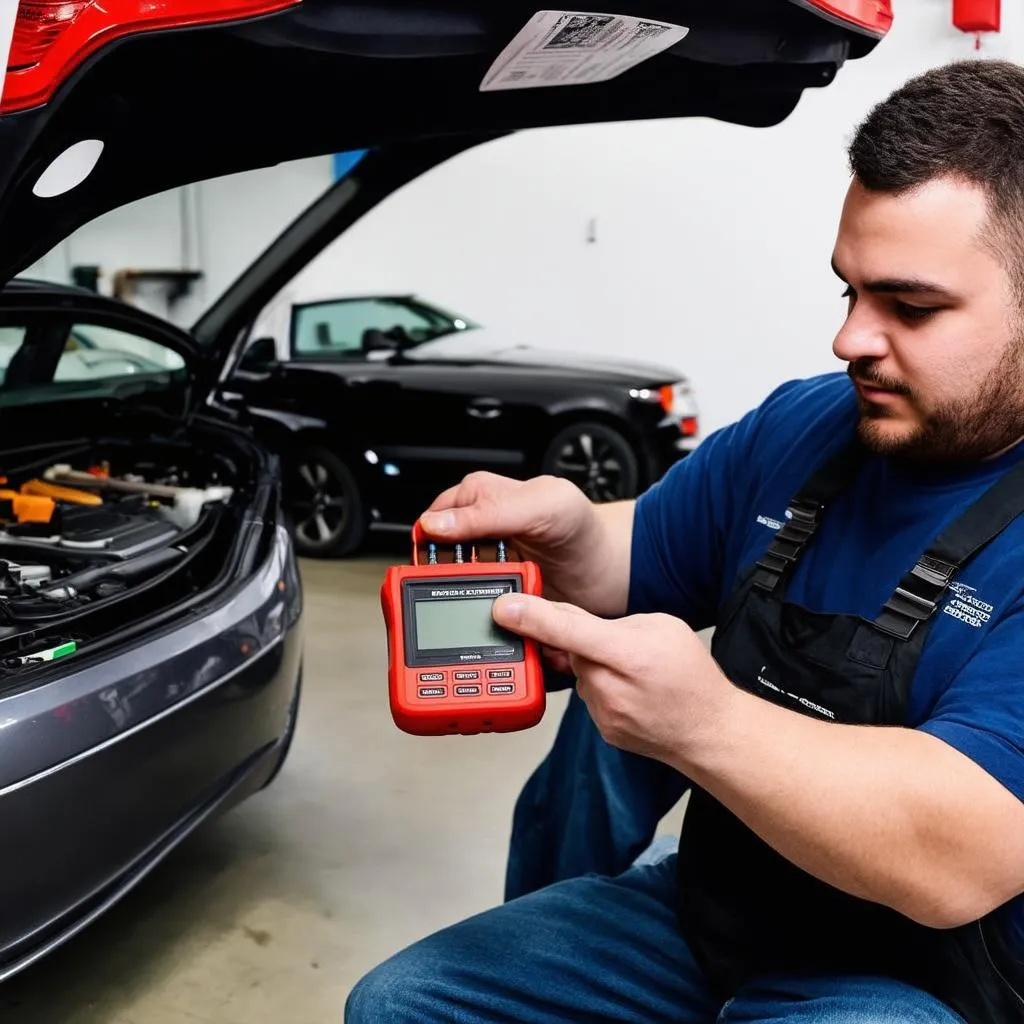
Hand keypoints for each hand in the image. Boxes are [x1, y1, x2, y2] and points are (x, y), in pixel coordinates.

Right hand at [418, 471, 620, 612]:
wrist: (607, 569)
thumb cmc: (582, 526)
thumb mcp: (539, 507)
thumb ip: (489, 513)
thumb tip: (436, 524)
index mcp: (477, 497)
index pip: (433, 520)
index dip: (429, 545)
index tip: (438, 566)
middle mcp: (476, 529)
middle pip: (436, 556)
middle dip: (445, 577)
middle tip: (468, 588)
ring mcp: (485, 562)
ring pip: (453, 585)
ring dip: (466, 599)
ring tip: (489, 600)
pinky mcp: (496, 590)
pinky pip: (475, 605)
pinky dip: (483, 613)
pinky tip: (498, 612)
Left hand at [493, 592, 734, 764]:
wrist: (710, 731)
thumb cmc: (692, 677)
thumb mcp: (662, 626)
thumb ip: (611, 621)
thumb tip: (571, 620)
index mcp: (625, 654)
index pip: (566, 631)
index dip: (530, 617)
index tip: (502, 608)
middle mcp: (608, 686)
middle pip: (570, 649)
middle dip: (581, 638)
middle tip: (614, 640)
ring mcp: (603, 711)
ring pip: (580, 672)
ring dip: (595, 664)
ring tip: (635, 673)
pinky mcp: (602, 727)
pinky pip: (589, 693)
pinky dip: (602, 686)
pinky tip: (631, 691)